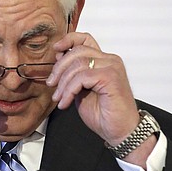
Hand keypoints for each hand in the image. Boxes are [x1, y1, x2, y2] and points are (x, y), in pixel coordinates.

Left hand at [46, 32, 141, 148]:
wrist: (119, 131)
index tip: (55, 49)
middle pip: (77, 51)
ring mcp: (112, 67)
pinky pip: (82, 78)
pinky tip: (66, 103)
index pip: (85, 39)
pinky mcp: (111, 77)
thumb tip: (59, 57)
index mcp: (103, 61)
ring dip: (63, 83)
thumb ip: (73, 74)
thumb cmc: (103, 113)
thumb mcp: (81, 90)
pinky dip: (69, 91)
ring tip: (60, 98)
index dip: (68, 40)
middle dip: (59, 69)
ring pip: (77, 64)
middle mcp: (110, 60)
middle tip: (52, 85)